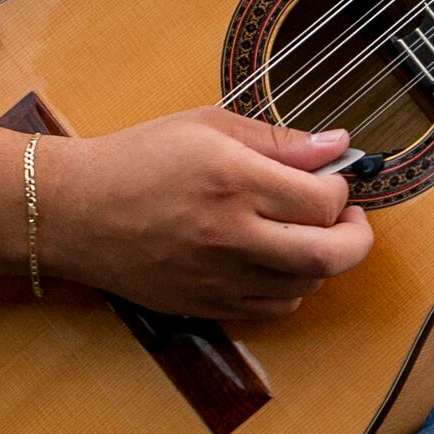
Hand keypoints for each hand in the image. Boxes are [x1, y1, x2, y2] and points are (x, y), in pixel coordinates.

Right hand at [34, 107, 372, 323]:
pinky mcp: (207, 305)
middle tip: (351, 218)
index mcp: (234, 179)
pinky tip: (279, 260)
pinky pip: (275, 308)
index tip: (332, 177)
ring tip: (310, 233)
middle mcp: (232, 234)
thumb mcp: (208, 126)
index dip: (341, 189)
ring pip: (307, 286)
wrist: (76, 212)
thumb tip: (337, 144)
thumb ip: (278, 139)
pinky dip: (292, 287)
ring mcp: (220, 277)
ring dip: (324, 260)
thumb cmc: (139, 158)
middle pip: (330, 254)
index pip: (323, 199)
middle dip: (357, 236)